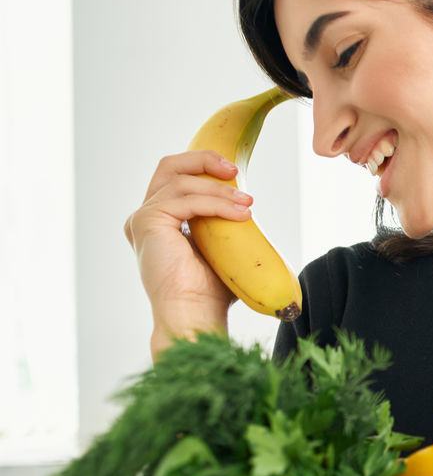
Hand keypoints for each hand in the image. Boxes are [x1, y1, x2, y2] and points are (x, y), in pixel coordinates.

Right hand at [124, 150, 252, 350]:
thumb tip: (248, 206)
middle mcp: (146, 217)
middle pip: (169, 166)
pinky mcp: (146, 223)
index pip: (177, 176)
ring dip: (219, 189)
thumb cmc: (210, 292)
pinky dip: (216, 204)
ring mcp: (142, 219)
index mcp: (160, 221)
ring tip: (248, 204)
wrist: (194, 315)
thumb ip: (223, 224)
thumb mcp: (220, 247)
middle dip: (204, 160)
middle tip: (235, 170)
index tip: (236, 173)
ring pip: (182, 182)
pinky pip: (186, 201)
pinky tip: (241, 215)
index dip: (204, 166)